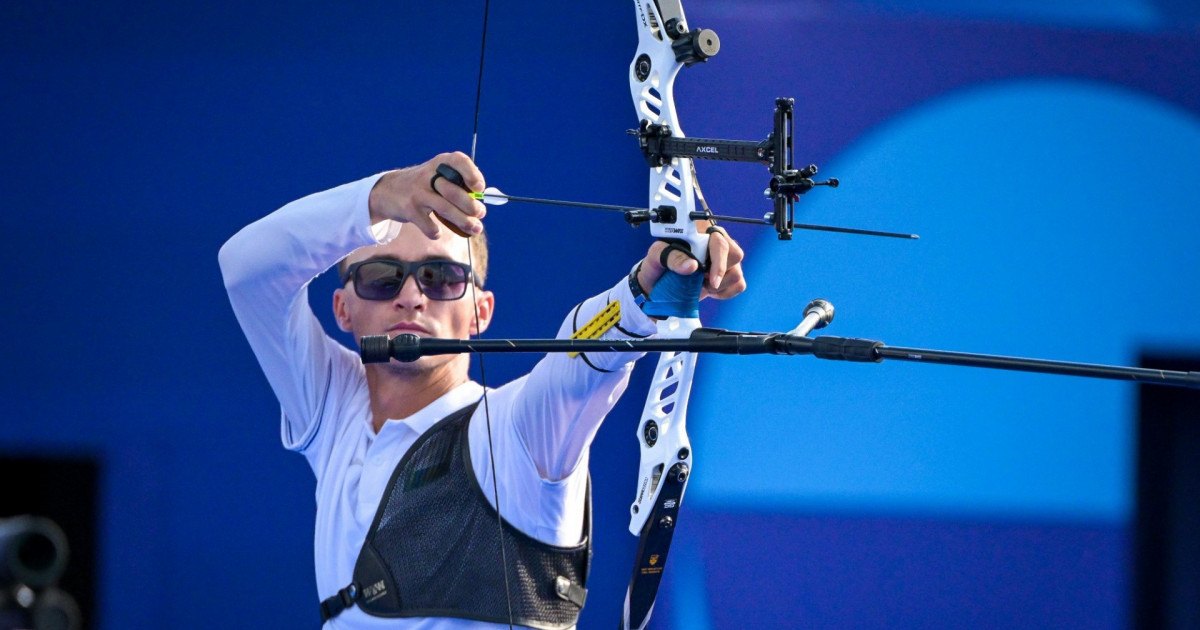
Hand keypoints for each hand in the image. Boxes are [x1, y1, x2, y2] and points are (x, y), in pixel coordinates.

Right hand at [368, 152, 486, 237]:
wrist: (389, 191)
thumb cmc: (425, 186)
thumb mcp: (439, 176)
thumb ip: (459, 187)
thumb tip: (481, 207)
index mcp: (440, 163)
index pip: (459, 161)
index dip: (472, 174)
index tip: (479, 189)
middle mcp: (428, 174)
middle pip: (454, 191)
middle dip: (471, 206)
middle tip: (481, 214)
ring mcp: (418, 192)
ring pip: (445, 209)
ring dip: (463, 221)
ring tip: (475, 228)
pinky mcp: (409, 209)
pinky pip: (428, 225)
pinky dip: (436, 231)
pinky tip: (438, 232)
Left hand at [637, 227, 745, 300]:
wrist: (656, 282)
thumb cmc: (658, 263)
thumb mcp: (657, 256)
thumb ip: (672, 257)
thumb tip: (692, 265)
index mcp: (702, 233)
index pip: (720, 242)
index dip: (719, 263)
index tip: (711, 280)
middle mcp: (717, 242)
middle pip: (735, 255)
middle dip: (718, 274)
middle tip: (699, 280)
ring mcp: (725, 259)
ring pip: (737, 273)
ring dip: (719, 286)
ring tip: (701, 285)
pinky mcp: (729, 274)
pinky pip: (739, 285)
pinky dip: (725, 293)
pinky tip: (709, 290)